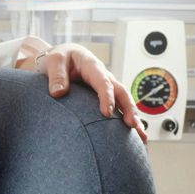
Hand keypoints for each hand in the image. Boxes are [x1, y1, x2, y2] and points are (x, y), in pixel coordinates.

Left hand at [19, 42, 147, 143]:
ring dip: (133, 118)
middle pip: (121, 93)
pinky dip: (126, 120)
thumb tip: (58, 93)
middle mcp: (105, 77)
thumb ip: (56, 76)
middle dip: (128, 109)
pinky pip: (119, 108)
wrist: (64, 56)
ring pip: (124, 102)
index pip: (103, 83)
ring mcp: (107, 87)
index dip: (107, 97)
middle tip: (132, 125)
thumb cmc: (60, 58)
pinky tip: (134, 136)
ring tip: (141, 137)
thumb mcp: (54, 61)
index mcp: (93, 67)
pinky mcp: (106, 96)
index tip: (106, 113)